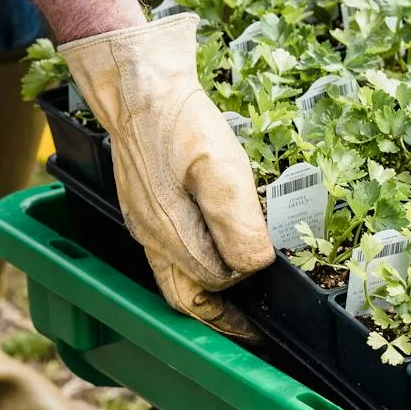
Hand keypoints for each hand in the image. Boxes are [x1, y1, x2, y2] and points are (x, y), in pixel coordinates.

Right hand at [59, 15, 273, 338]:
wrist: (138, 82)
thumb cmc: (179, 120)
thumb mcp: (220, 166)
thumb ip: (237, 221)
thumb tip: (253, 265)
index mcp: (171, 235)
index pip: (216, 282)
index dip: (247, 283)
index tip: (272, 283)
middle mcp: (152, 237)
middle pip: (186, 298)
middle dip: (220, 317)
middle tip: (254, 327)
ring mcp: (144, 223)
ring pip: (174, 278)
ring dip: (207, 294)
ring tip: (239, 301)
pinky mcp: (142, 205)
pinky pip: (167, 253)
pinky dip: (193, 266)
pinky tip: (214, 252)